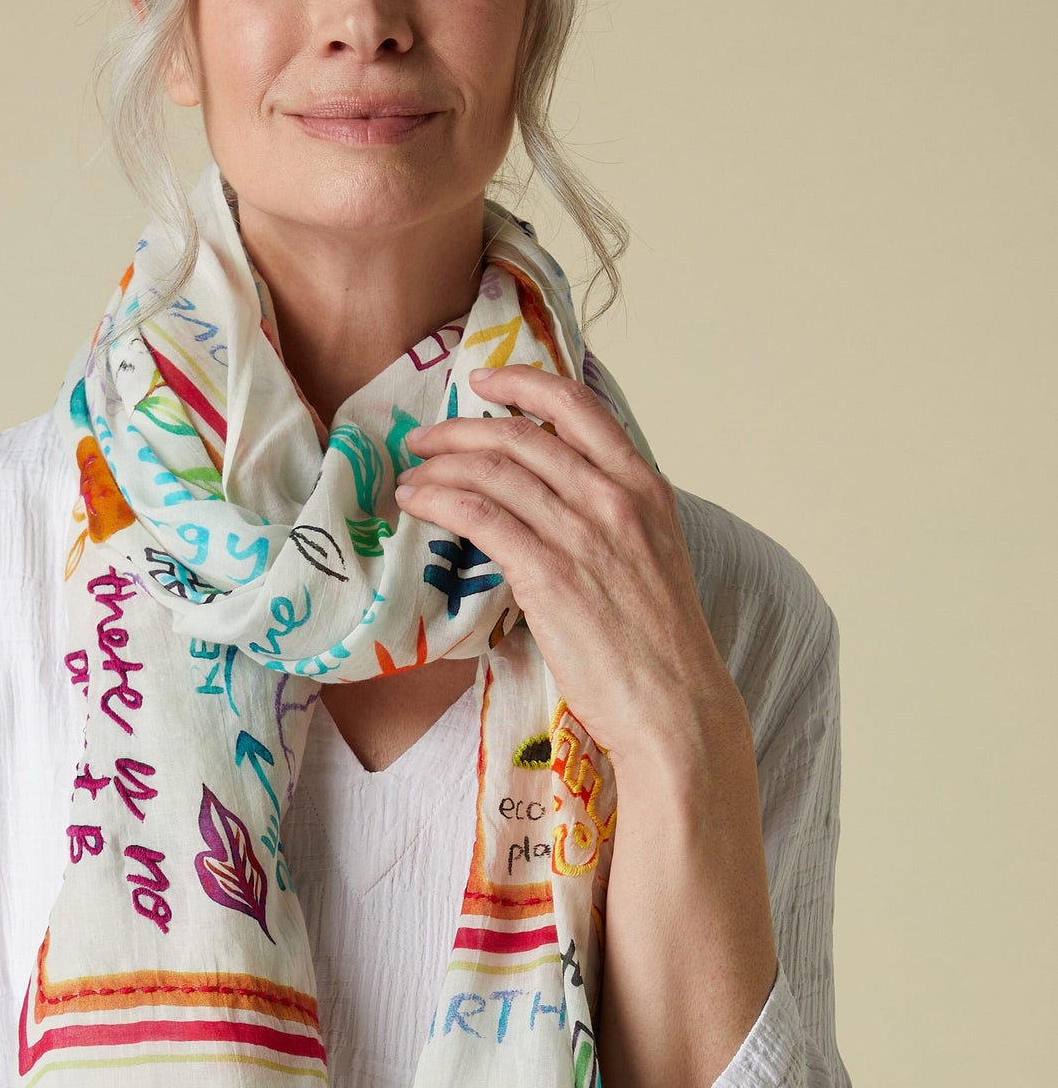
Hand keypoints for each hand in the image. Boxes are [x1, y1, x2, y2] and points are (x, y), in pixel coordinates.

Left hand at [394, 360, 744, 773]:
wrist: (676, 706)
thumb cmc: (658, 645)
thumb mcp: (651, 556)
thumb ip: (611, 515)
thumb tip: (556, 495)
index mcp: (643, 487)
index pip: (578, 406)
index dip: (522, 383)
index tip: (483, 381)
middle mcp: (614, 498)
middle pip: (521, 435)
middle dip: (460, 428)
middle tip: (424, 438)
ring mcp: (582, 533)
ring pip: (493, 469)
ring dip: (439, 464)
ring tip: (411, 475)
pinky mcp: (549, 574)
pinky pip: (480, 515)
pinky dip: (440, 499)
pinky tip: (417, 503)